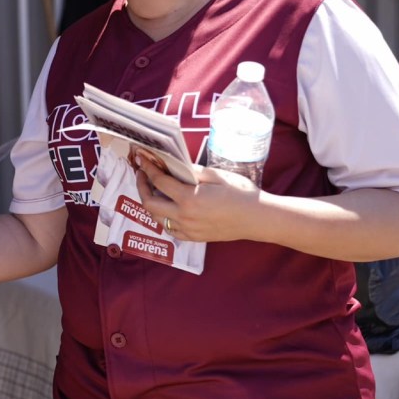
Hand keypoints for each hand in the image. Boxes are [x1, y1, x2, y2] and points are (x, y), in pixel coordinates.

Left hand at [133, 154, 260, 242]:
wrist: (256, 218)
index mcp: (189, 198)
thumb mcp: (215, 175)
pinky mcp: (193, 238)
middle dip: (141, 186)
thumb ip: (191, 171)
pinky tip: (166, 207)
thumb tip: (173, 164)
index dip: (148, 169)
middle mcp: (184, 216)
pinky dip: (162, 218)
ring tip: (152, 189)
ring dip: (150, 202)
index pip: (159, 181)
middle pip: (149, 203)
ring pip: (156, 218)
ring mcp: (187, 230)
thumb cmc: (240, 193)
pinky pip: (169, 229)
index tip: (142, 160)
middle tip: (142, 174)